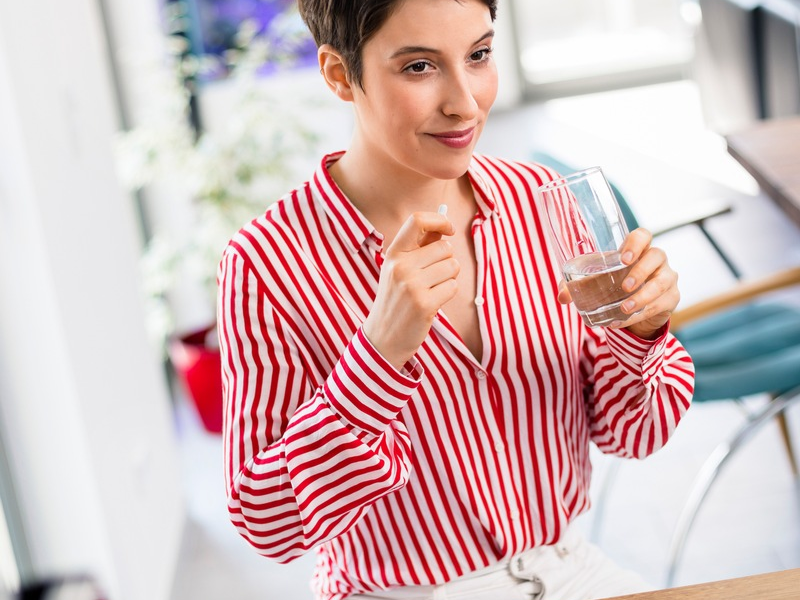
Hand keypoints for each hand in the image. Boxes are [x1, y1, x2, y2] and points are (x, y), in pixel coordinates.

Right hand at [363, 211, 457, 369]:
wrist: (384, 337)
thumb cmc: (397, 299)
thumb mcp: (399, 270)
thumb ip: (419, 248)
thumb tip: (444, 229)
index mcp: (393, 254)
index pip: (418, 220)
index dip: (440, 220)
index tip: (449, 230)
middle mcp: (401, 267)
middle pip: (444, 247)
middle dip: (446, 260)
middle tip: (433, 277)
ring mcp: (412, 286)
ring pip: (453, 266)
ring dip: (449, 278)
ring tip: (432, 290)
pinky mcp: (425, 304)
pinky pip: (453, 286)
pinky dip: (448, 293)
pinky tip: (433, 302)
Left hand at [557, 228, 679, 339]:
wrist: (635, 311)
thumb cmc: (614, 288)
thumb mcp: (596, 284)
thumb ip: (578, 287)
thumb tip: (562, 296)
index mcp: (638, 250)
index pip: (643, 235)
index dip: (636, 243)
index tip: (625, 258)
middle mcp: (656, 260)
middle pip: (657, 255)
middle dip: (640, 271)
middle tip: (624, 286)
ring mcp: (667, 278)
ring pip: (661, 283)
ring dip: (642, 297)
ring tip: (624, 308)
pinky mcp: (671, 298)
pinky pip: (660, 304)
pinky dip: (641, 314)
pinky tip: (624, 320)